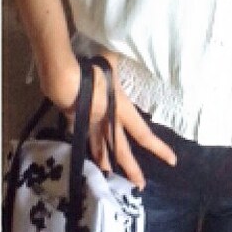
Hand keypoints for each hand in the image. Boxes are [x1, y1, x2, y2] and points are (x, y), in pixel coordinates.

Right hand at [53, 50, 176, 189]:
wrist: (59, 77)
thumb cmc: (89, 69)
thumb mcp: (114, 60)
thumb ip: (123, 60)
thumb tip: (134, 45)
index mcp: (120, 111)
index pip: (144, 134)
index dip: (159, 149)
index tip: (172, 161)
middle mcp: (106, 122)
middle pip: (121, 150)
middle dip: (131, 169)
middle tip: (140, 186)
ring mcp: (87, 123)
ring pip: (98, 147)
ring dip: (104, 161)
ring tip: (108, 174)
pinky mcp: (72, 119)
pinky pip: (82, 134)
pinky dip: (86, 142)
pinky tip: (87, 147)